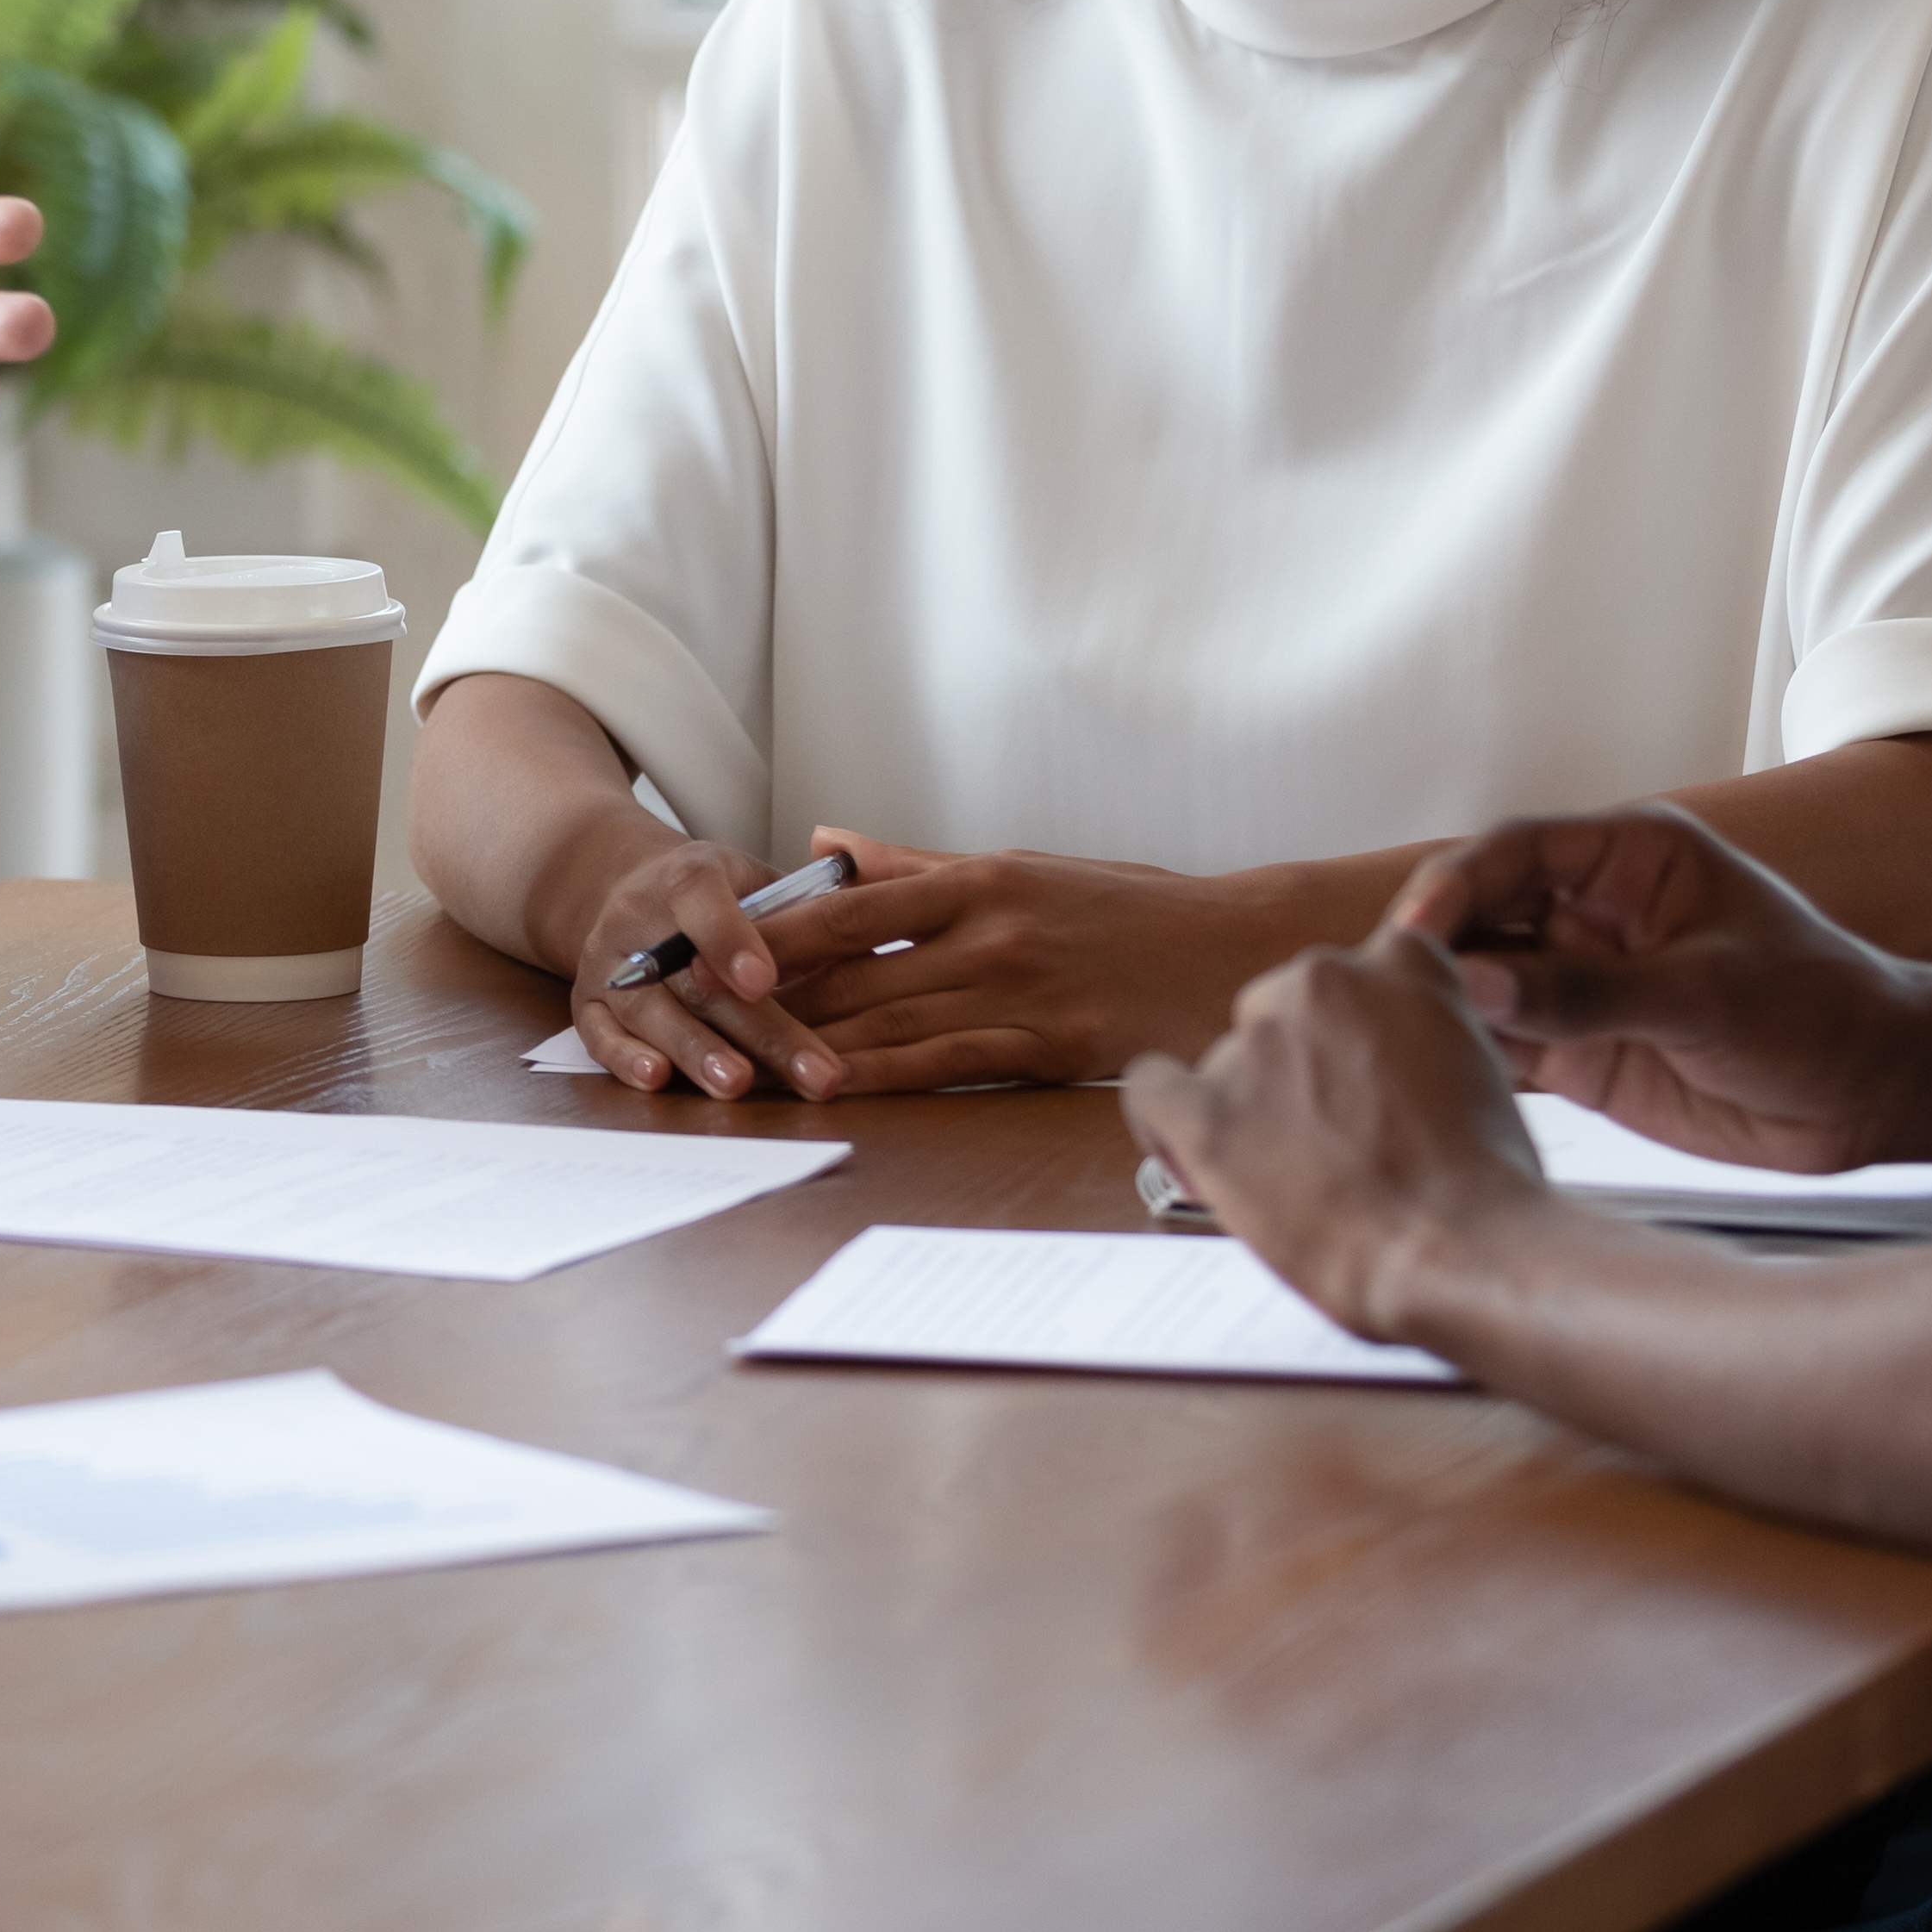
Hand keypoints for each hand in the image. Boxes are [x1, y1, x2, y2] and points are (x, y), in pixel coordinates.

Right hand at [557, 825, 837, 1098]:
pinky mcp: (588, 1003)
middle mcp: (639, 919)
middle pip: (697, 980)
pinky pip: (599, 1036)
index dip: (731, 941)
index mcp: (687, 878)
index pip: (704, 902)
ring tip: (741, 1085)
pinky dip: (626, 1059)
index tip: (765, 980)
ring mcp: (610, 964)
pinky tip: (658, 1080)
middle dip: (760, 1031)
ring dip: (698, 1053)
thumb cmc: (713, 895)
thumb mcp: (755, 879)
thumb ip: (806, 910)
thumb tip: (882, 944)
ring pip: (652, 1014)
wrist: (624, 888)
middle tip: (815, 1072)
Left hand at [754, 829, 1324, 1097]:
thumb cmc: (1129, 907)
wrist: (1237, 948)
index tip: (703, 946)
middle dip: (770, 995)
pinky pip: (952, 1062)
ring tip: (740, 1061)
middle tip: (694, 1015)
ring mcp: (1020, 991)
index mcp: (980, 879)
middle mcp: (990, 931)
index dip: (771, 932)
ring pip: (892, 1020)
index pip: (850, 906)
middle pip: (856, 968)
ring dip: (813, 1043)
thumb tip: (826, 842)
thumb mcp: (1023, 867)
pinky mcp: (1052, 1046)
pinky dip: (887, 1075)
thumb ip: (917, 863)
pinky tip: (835, 1089)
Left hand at [1118, 933, 1557, 1350]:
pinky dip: (1165, 1122)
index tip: (1360, 1074)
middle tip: (1338, 1141)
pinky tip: (1190, 1152)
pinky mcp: (1209, 1112)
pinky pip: (1152, 1090)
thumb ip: (1426, 1033)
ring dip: (1253, 1108)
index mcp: (1400, 961)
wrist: (1468, 1251)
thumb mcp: (1484, 1065)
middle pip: (1284, 1016)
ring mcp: (1260, 1044)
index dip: (1352, 1032)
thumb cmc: (1491, 1184)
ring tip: (1300, 1180)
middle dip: (1303, 1071)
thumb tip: (1389, 1048)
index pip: (1353, 977)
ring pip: (1231, 1062)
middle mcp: (1321, 982)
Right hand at [1381, 807, 1928, 1173]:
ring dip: (1442, 1005)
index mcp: (1629, 860)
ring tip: (1395, 1041)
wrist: (1876, 1094)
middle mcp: (1591, 914)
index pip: (1515, 851)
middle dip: (1433, 945)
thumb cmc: (1822, 1011)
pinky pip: (1504, 1045)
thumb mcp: (1708, 995)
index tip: (1417, 928)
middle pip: (1481, 914)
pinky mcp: (1580, 1050)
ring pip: (1481, 982)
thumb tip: (1473, 983)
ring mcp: (1581, 983)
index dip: (1457, 883)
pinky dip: (1468, 1059)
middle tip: (1386, 990)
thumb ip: (1588, 993)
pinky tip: (1432, 1078)